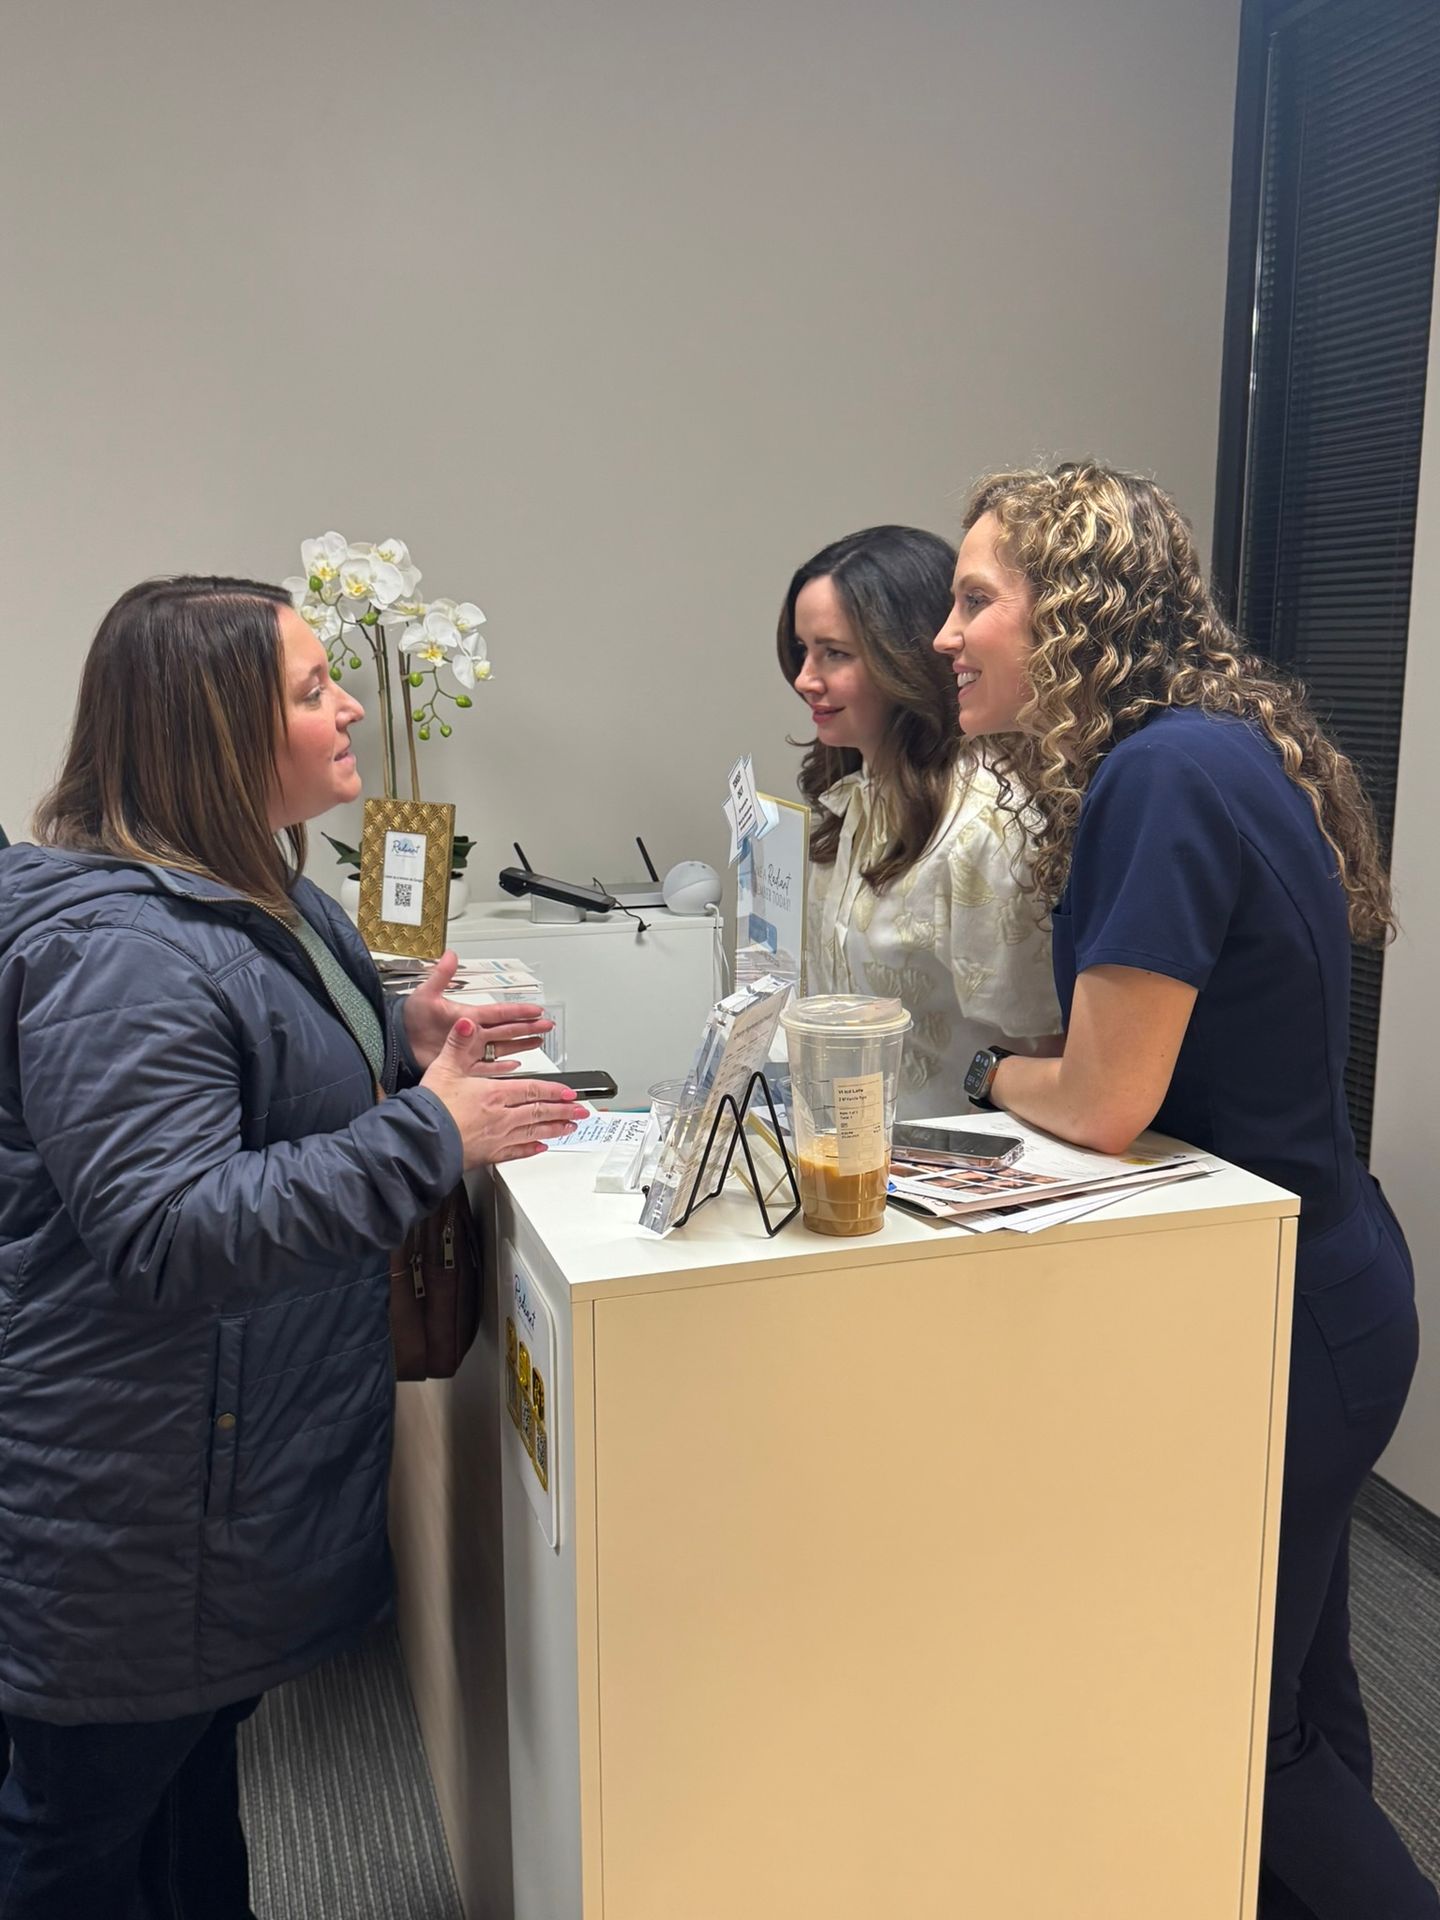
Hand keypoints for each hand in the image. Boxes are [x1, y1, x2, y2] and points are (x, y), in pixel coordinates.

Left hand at [401, 950, 553, 1072]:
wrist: (396, 1043)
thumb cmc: (409, 1019)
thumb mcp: (426, 994)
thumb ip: (441, 975)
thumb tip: (450, 954)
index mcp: (468, 1016)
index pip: (500, 1012)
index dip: (518, 1010)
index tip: (536, 1008)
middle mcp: (473, 1033)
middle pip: (508, 1029)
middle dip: (529, 1027)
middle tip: (547, 1025)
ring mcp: (469, 1049)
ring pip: (503, 1047)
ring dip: (521, 1044)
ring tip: (539, 1041)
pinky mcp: (463, 1065)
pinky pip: (487, 1067)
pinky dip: (501, 1066)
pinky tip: (515, 1064)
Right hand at [421, 1015, 588, 1169]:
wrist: (420, 1142)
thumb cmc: (431, 1108)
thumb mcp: (444, 1067)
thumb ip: (458, 1043)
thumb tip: (467, 1023)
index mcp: (494, 1094)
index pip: (532, 1090)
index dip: (553, 1090)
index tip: (569, 1092)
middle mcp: (501, 1117)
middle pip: (539, 1112)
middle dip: (563, 1111)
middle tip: (580, 1111)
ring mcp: (497, 1138)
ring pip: (533, 1132)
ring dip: (554, 1129)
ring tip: (570, 1128)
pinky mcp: (488, 1155)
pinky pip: (517, 1152)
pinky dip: (531, 1149)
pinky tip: (540, 1148)